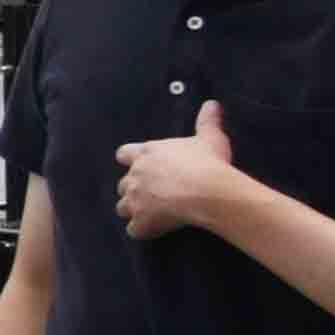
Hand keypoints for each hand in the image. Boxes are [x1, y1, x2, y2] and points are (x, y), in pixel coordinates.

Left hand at [120, 102, 251, 243]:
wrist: (207, 190)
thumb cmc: (208, 162)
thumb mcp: (209, 137)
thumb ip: (207, 121)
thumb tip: (212, 103)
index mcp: (146, 153)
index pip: (123, 154)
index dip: (130, 161)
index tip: (140, 165)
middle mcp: (135, 175)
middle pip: (122, 185)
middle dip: (134, 190)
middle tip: (155, 194)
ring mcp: (135, 199)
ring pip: (122, 207)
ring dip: (134, 211)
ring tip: (153, 214)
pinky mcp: (141, 220)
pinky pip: (134, 230)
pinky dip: (142, 230)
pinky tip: (155, 231)